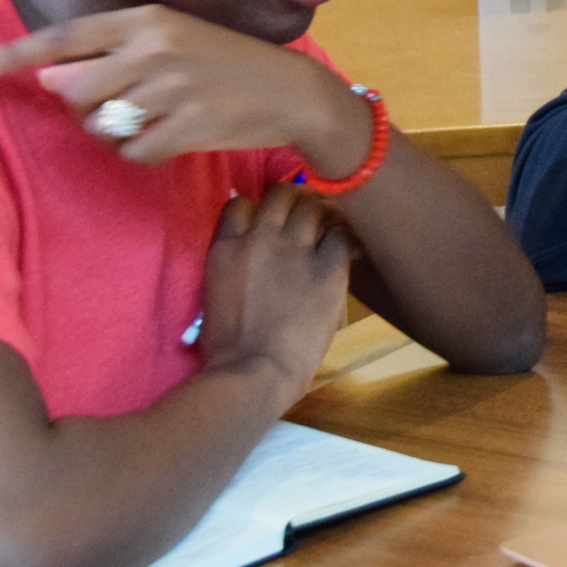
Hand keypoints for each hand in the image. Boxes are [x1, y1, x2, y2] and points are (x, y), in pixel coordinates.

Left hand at [0, 5, 373, 175]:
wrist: (290, 91)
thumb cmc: (225, 63)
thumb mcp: (174, 37)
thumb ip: (114, 51)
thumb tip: (53, 79)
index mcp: (147, 20)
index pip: (66, 36)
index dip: (16, 54)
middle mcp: (153, 50)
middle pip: (72, 89)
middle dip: (83, 104)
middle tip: (121, 103)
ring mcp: (170, 90)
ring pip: (99, 124)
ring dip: (113, 131)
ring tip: (150, 120)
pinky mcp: (185, 128)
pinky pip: (131, 152)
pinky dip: (141, 152)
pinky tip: (169, 138)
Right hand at [198, 185, 352, 397]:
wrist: (253, 373)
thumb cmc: (227, 349)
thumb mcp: (215, 293)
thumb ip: (231, 265)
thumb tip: (248, 255)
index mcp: (226, 248)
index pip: (240, 203)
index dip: (258, 208)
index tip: (270, 220)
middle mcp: (260, 238)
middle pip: (282, 193)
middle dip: (295, 200)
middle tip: (308, 216)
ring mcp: (295, 250)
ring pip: (314, 205)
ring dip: (323, 214)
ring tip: (331, 229)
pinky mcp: (327, 268)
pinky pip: (342, 235)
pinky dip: (347, 238)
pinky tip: (351, 251)